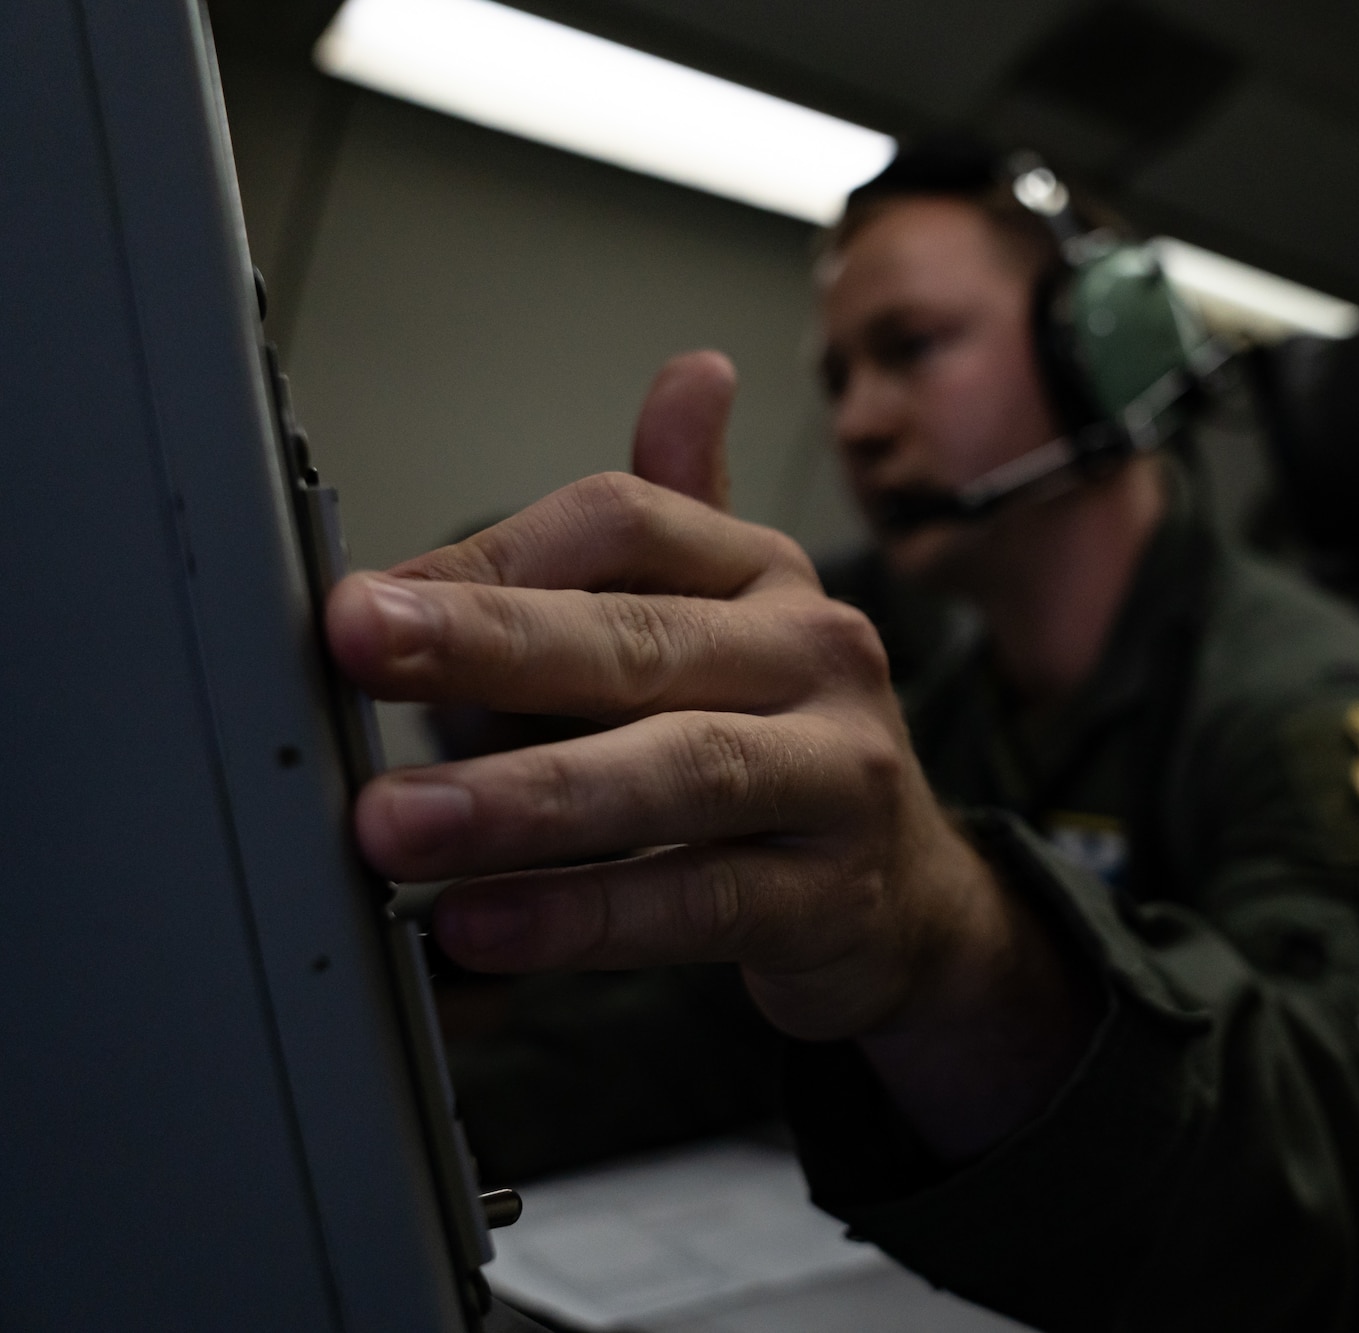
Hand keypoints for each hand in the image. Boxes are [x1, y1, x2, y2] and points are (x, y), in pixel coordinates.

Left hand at [326, 353, 1096, 1154]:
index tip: (364, 606)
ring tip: (397, 823)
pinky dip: (584, 917)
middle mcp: (816, 655)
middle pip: (643, 636)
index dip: (492, 559)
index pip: (626, 522)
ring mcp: (838, 774)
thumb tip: (693, 371)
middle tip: (356, 649)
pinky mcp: (832, 896)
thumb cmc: (780, 745)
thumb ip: (675, 523)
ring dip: (525, 797)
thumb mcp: (732, 621)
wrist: (904, 892)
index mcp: (765, 573)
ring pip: (679, 770)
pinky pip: (699, 902)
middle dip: (490, 644)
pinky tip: (482, 924)